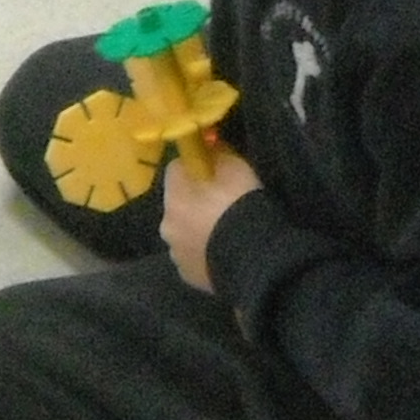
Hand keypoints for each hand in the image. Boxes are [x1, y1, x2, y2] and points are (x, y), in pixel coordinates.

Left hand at [160, 139, 261, 290]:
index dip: (195, 168)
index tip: (213, 172)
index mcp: (174, 194)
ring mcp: (175, 252)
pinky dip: (203, 253)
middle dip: (194, 202)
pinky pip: (193, 256)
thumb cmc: (241, 205)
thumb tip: (208, 143)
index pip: (176, 170)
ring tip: (225, 232)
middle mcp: (167, 223)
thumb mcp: (235, 166)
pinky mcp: (188, 275)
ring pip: (184, 232)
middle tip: (222, 204)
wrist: (253, 257)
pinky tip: (223, 252)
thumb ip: (217, 152)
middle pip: (178, 203)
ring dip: (197, 229)